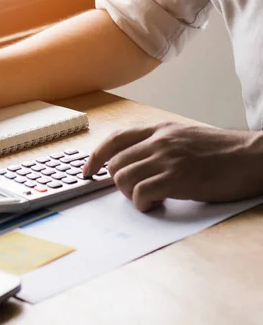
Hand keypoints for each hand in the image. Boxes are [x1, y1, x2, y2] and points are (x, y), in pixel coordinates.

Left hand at [83, 122, 262, 211]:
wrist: (254, 157)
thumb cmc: (222, 153)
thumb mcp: (184, 138)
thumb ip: (158, 146)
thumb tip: (135, 165)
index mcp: (159, 130)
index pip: (114, 139)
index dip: (95, 157)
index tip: (87, 171)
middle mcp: (159, 141)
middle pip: (115, 164)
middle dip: (120, 183)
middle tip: (139, 192)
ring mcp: (167, 158)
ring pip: (123, 179)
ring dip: (131, 195)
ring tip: (151, 198)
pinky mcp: (178, 178)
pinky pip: (142, 193)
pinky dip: (144, 204)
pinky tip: (158, 204)